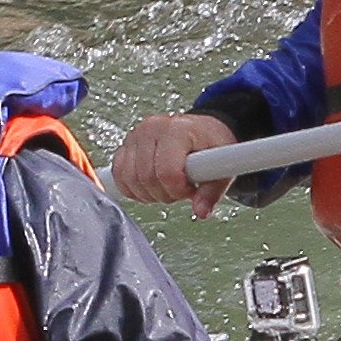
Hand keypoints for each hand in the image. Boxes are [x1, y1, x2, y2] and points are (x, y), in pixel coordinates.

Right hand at [110, 110, 229, 216]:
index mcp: (176, 130)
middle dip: (164, 193)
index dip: (178, 190)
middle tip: (180, 189)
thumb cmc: (210, 143)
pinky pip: (118, 175)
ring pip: (128, 178)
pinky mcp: (124, 146)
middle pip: (146, 178)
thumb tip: (201, 211)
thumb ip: (212, 192)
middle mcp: (151, 129)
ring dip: (148, 193)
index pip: (167, 172)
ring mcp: (134, 136)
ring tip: (166, 186)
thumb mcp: (222, 166)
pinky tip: (151, 186)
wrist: (200, 130)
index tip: (190, 189)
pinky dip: (133, 188)